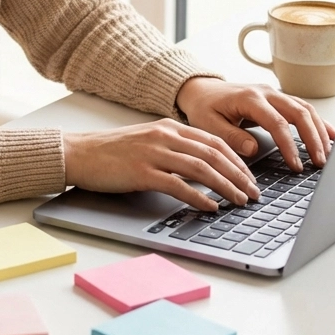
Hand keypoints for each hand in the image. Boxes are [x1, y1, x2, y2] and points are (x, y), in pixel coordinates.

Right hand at [62, 120, 261, 211]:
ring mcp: (153, 153)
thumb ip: (173, 148)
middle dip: (239, 175)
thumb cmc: (111, 152)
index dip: (237, 160)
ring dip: (225, 186)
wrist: (79, 152)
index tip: (250, 178)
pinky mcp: (141, 172)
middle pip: (213, 154)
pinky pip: (177, 185)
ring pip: (200, 168)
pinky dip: (198, 197)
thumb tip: (203, 167)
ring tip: (240, 201)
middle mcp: (164, 136)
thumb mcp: (147, 141)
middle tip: (254, 193)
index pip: (214, 141)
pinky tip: (210, 207)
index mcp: (168, 127)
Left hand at [175, 77, 334, 169]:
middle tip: (320, 163)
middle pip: (299, 113)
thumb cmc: (204, 107)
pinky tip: (331, 135)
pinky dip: (318, 121)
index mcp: (249, 99)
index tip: (296, 165)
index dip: (289, 145)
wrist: (201, 89)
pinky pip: (302, 108)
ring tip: (329, 154)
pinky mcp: (277, 98)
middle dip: (313, 138)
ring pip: (304, 109)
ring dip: (319, 131)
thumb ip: (231, 136)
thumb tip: (254, 149)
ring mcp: (273, 93)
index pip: (277, 123)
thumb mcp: (208, 124)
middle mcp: (265, 92)